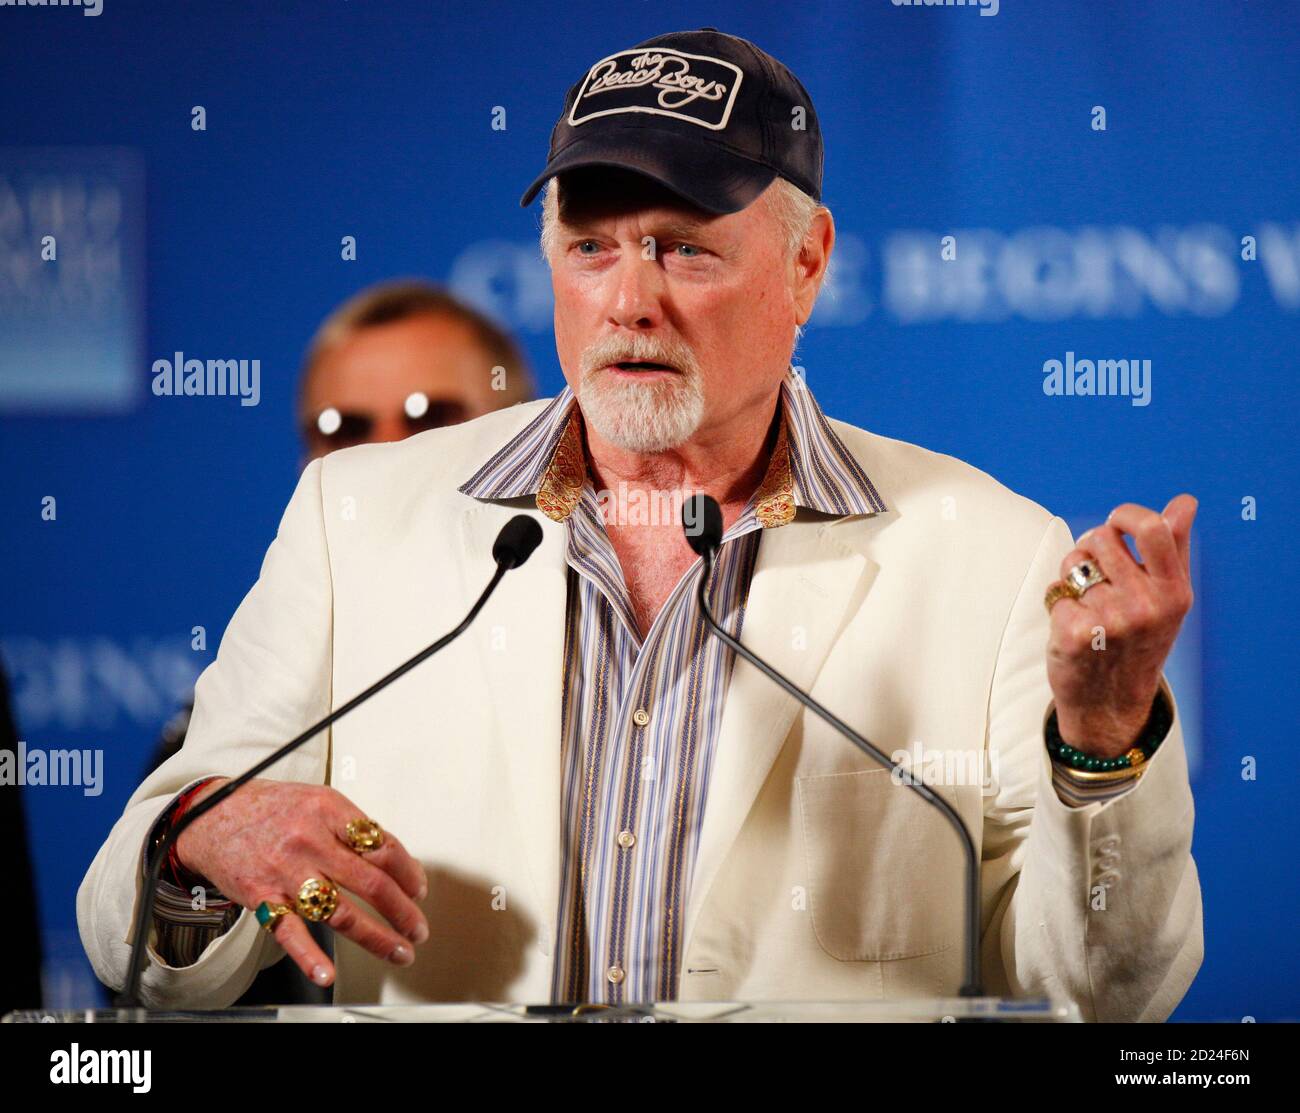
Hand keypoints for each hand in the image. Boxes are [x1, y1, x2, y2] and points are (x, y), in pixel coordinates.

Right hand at [174, 778, 428, 986]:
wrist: (209, 815)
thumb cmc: (270, 808)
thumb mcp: (317, 800)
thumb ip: (352, 829)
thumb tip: (394, 861)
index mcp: (330, 810)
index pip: (384, 846)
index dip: (409, 872)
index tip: (419, 889)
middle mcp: (311, 840)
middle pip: (371, 882)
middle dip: (403, 911)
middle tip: (418, 928)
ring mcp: (286, 871)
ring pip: (341, 911)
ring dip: (376, 937)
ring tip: (399, 951)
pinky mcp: (263, 897)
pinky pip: (290, 932)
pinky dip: (310, 956)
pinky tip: (327, 973)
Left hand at [1046, 494, 1196, 756]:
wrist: (1110, 702)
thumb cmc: (1140, 640)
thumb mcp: (1168, 598)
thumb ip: (1175, 546)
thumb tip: (1184, 503)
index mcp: (1173, 592)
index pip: (1152, 529)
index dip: (1125, 515)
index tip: (1116, 525)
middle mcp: (1145, 606)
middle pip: (1100, 538)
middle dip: (1091, 546)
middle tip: (1097, 572)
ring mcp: (1108, 621)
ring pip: (1073, 562)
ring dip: (1072, 574)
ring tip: (1087, 599)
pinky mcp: (1073, 633)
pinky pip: (1054, 590)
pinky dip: (1058, 601)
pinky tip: (1072, 623)